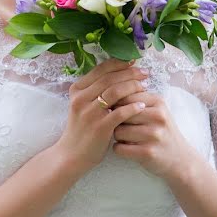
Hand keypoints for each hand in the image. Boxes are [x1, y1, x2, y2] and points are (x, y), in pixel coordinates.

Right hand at [55, 58, 149, 174]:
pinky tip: (141, 106)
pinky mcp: (99, 127)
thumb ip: (95, 91)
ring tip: (143, 87)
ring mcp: (89, 113)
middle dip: (129, 73)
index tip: (133, 62)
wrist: (72, 154)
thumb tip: (119, 74)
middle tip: (144, 73)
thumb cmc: (82, 129)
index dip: (119, 64)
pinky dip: (132, 107)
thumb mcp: (83, 105)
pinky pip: (120, 112)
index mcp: (77, 90)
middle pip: (109, 78)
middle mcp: (81, 98)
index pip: (100, 70)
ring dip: (132, 87)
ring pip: (115, 91)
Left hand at [111, 82, 199, 180]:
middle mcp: (158, 116)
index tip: (120, 113)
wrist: (180, 159)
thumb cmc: (162, 131)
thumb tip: (109, 93)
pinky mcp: (148, 152)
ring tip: (128, 139)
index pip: (125, 97)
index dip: (117, 106)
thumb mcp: (156, 111)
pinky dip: (119, 149)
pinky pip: (119, 147)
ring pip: (117, 132)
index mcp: (158, 102)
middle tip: (125, 128)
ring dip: (118, 137)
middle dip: (117, 122)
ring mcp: (154, 135)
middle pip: (119, 114)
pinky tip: (128, 149)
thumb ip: (136, 100)